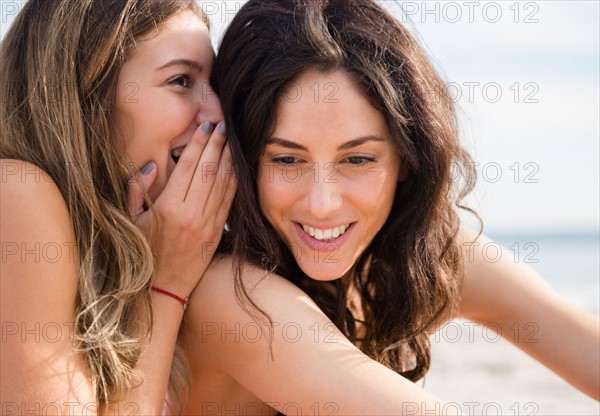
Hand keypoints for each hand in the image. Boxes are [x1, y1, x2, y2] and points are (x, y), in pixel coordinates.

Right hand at [126, 121, 235, 296]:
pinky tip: (237, 167)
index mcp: (168, 207)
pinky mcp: (216, 233)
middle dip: (218, 144)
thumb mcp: (130, 221)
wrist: (162, 288)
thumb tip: (151, 165)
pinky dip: (234, 182)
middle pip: (209, 170)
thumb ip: (136, 190)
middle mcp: (190, 213)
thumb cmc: (141, 252)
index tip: (206, 125)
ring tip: (232, 140)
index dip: (200, 142)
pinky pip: (228, 201)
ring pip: (222, 183)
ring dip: (229, 159)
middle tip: (224, 124)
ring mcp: (206, 223)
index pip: (189, 166)